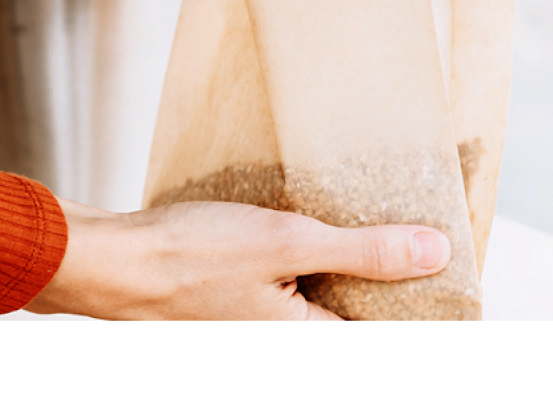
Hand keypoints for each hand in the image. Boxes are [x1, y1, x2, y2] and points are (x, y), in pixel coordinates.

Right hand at [26, 199, 452, 320]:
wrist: (112, 259)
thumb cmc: (189, 255)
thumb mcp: (289, 241)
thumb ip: (365, 251)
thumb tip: (434, 254)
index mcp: (306, 340)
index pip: (382, 326)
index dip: (414, 292)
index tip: (440, 257)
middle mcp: (285, 340)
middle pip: (352, 310)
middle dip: (377, 272)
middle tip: (405, 225)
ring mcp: (259, 322)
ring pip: (319, 294)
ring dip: (337, 260)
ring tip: (356, 211)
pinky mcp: (237, 300)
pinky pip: (287, 284)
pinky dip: (300, 256)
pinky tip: (301, 218)